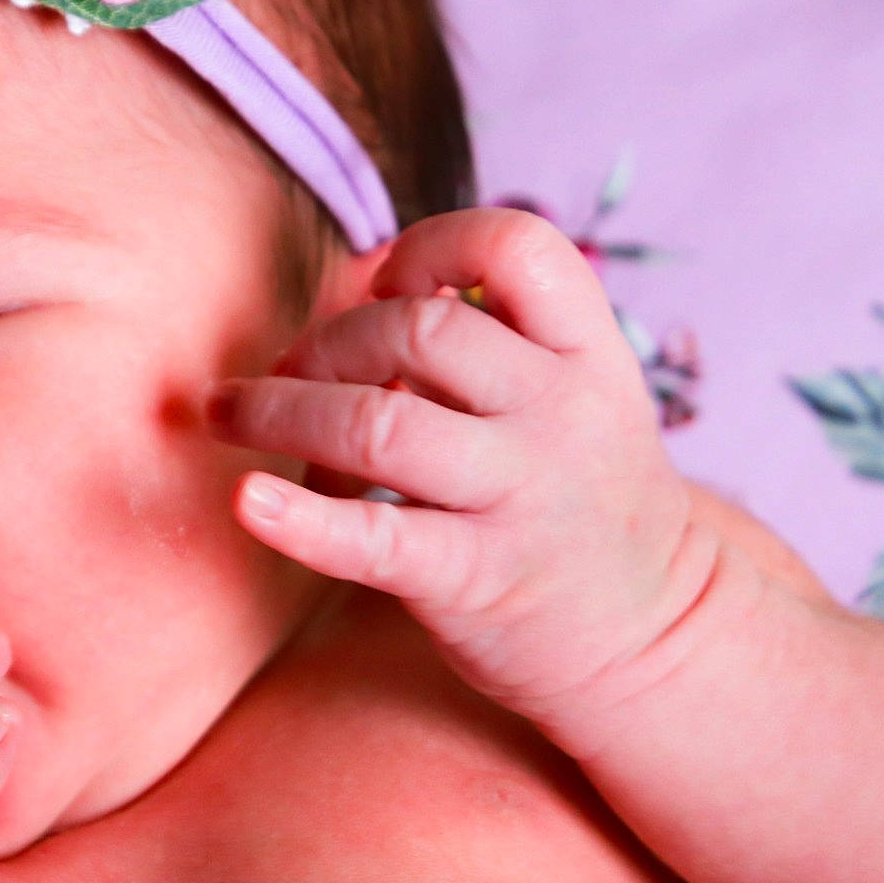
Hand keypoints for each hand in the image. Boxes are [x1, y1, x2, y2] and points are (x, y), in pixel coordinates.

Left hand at [203, 207, 713, 725]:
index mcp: (590, 356)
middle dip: (327, 338)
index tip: (385, 281)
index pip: (518, 248)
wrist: (654, 639)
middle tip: (286, 370)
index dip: (434, 244)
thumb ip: (496, 340)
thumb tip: (360, 281)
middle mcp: (563, 415)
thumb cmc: (581, 500)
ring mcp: (521, 498)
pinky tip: (249, 500)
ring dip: (280, 409)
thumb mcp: (578, 399)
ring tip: (229, 414)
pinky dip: (301, 520)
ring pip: (378, 423)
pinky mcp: (477, 578)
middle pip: (419, 329)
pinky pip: (377, 541)